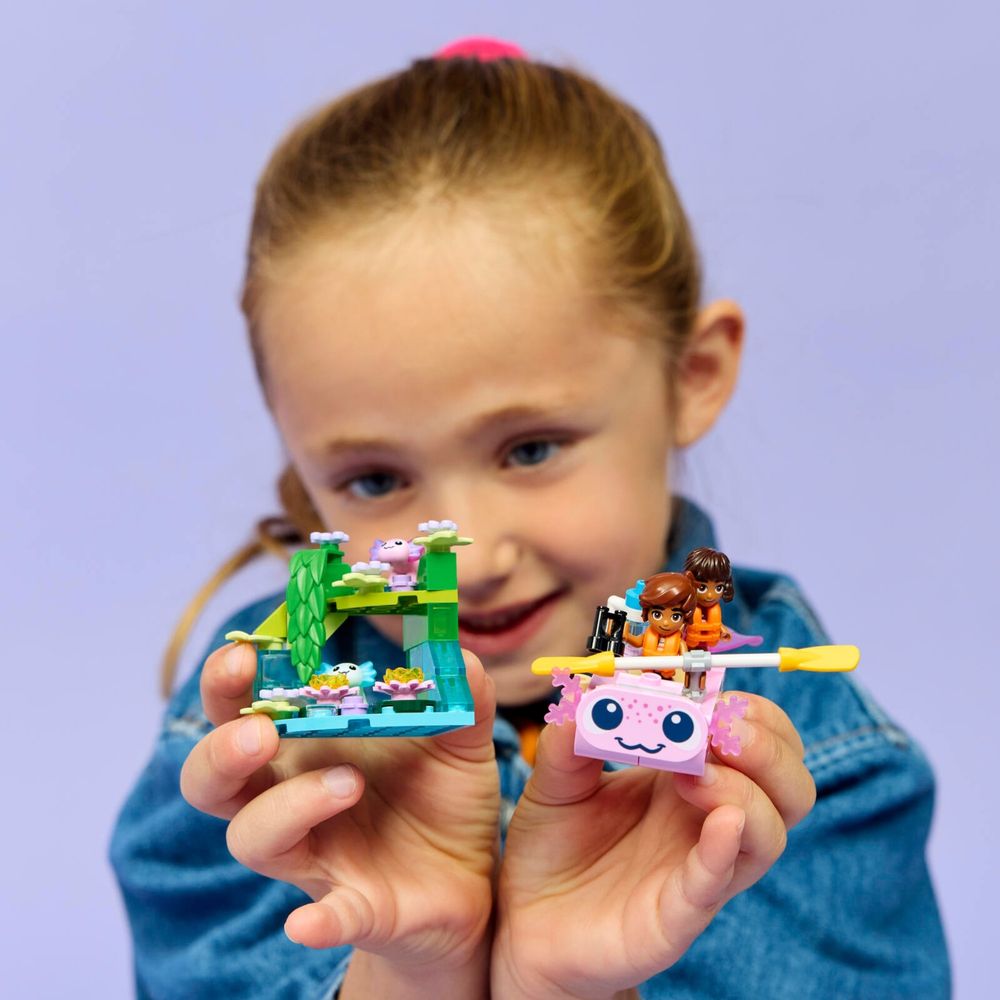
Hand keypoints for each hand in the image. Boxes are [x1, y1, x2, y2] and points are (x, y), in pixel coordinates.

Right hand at [180, 642, 498, 994]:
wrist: (472, 877)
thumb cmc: (442, 793)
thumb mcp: (460, 733)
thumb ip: (461, 689)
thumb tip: (459, 652)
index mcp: (307, 744)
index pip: (240, 706)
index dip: (227, 681)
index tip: (245, 652)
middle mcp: (291, 797)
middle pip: (212, 777)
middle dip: (222, 749)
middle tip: (261, 729)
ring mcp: (315, 855)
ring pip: (253, 838)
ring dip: (287, 807)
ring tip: (348, 782)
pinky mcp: (353, 908)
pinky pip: (322, 920)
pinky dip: (316, 921)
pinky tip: (308, 924)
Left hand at [492, 693, 814, 999]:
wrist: (524, 920)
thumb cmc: (554, 845)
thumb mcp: (555, 776)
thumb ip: (570, 734)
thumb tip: (590, 689)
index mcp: (687, 776)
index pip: (758, 738)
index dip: (747, 712)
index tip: (706, 695)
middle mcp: (706, 821)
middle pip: (788, 785)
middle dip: (767, 746)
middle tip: (720, 726)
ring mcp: (699, 869)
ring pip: (769, 833)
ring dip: (745, 790)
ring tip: (695, 773)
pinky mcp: (675, 915)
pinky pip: (715, 884)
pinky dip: (724, 851)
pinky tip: (720, 822)